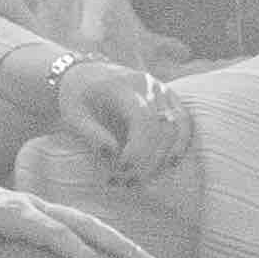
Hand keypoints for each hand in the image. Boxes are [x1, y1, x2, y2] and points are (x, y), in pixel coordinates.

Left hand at [0, 177, 139, 257]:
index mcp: (13, 213)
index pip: (53, 233)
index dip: (77, 252)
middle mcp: (33, 206)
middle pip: (83, 222)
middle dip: (117, 243)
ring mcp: (39, 206)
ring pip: (86, 221)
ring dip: (117, 240)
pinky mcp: (40, 211)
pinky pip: (78, 223)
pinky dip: (101, 237)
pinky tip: (119, 257)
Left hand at [45, 50, 186, 172]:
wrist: (85, 75)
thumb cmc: (76, 98)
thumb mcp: (73, 116)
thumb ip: (92, 134)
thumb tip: (112, 154)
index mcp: (122, 85)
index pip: (142, 118)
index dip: (137, 149)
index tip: (121, 170)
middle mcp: (147, 84)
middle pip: (161, 126)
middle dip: (148, 159)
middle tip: (127, 183)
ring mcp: (162, 89)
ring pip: (176, 126)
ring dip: (164, 157)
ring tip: (143, 179)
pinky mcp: (170, 97)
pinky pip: (184, 122)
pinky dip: (179, 145)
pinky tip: (168, 164)